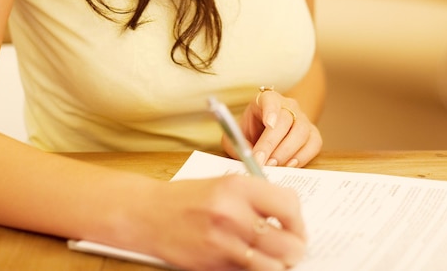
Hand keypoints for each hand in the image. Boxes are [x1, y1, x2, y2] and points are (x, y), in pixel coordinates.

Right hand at [141, 175, 305, 270]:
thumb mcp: (222, 183)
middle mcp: (232, 213)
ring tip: (275, 259)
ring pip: (274, 266)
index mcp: (237, 187)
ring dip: (279, 265)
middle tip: (292, 248)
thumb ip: (255, 195)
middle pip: (288, 241)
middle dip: (295, 248)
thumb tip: (289, 214)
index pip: (289, 205)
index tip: (296, 226)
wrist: (148, 214)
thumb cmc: (186, 197)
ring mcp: (223, 242)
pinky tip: (251, 262)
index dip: (298, 220)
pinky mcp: (214, 266)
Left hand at [229, 89, 321, 167]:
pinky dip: (302, 157)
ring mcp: (303, 119)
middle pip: (285, 120)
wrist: (267, 131)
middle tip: (261, 160)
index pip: (271, 99)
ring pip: (301, 132)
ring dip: (286, 151)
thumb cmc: (253, 130)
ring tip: (272, 165)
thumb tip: (246, 154)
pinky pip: (314, 144)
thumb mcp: (239, 132)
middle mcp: (288, 106)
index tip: (268, 124)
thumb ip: (236, 142)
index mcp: (268, 99)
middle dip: (272, 143)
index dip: (271, 110)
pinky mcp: (313, 134)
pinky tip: (289, 165)